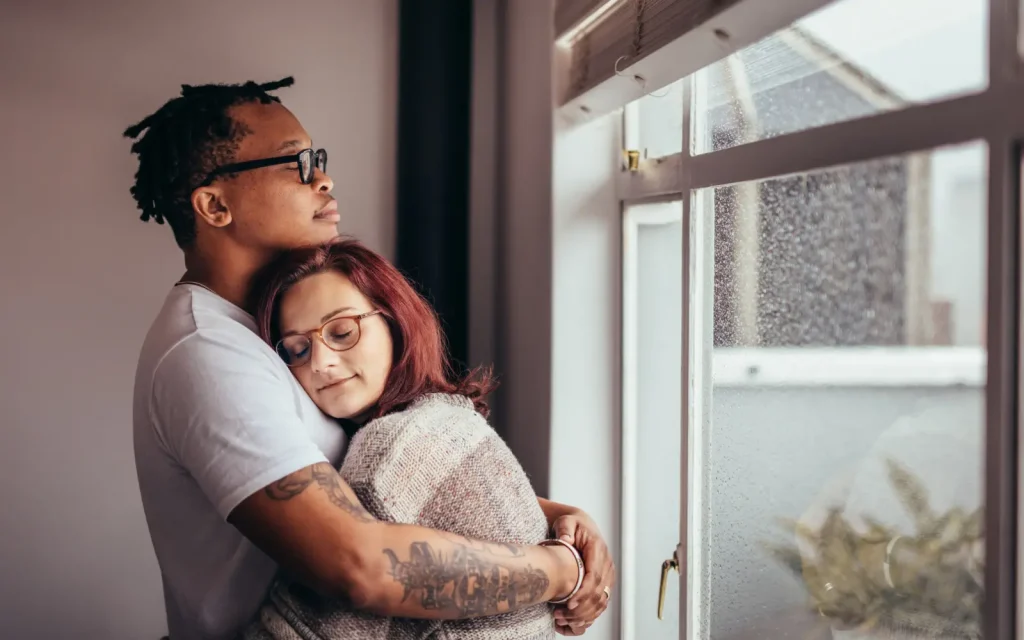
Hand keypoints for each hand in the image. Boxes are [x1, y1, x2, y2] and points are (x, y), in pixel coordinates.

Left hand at [550, 511, 614, 633]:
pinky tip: (576, 619)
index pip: (594, 575)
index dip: (583, 592)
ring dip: (585, 613)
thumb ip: (565, 529)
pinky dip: (590, 613)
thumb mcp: (566, 522)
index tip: (570, 603)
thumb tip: (566, 540)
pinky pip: (601, 601)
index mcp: (598, 549)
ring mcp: (608, 573)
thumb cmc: (572, 524)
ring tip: (565, 620)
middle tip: (562, 615)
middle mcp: (607, 563)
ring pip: (602, 600)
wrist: (582, 526)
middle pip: (599, 592)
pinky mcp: (605, 581)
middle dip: (581, 607)